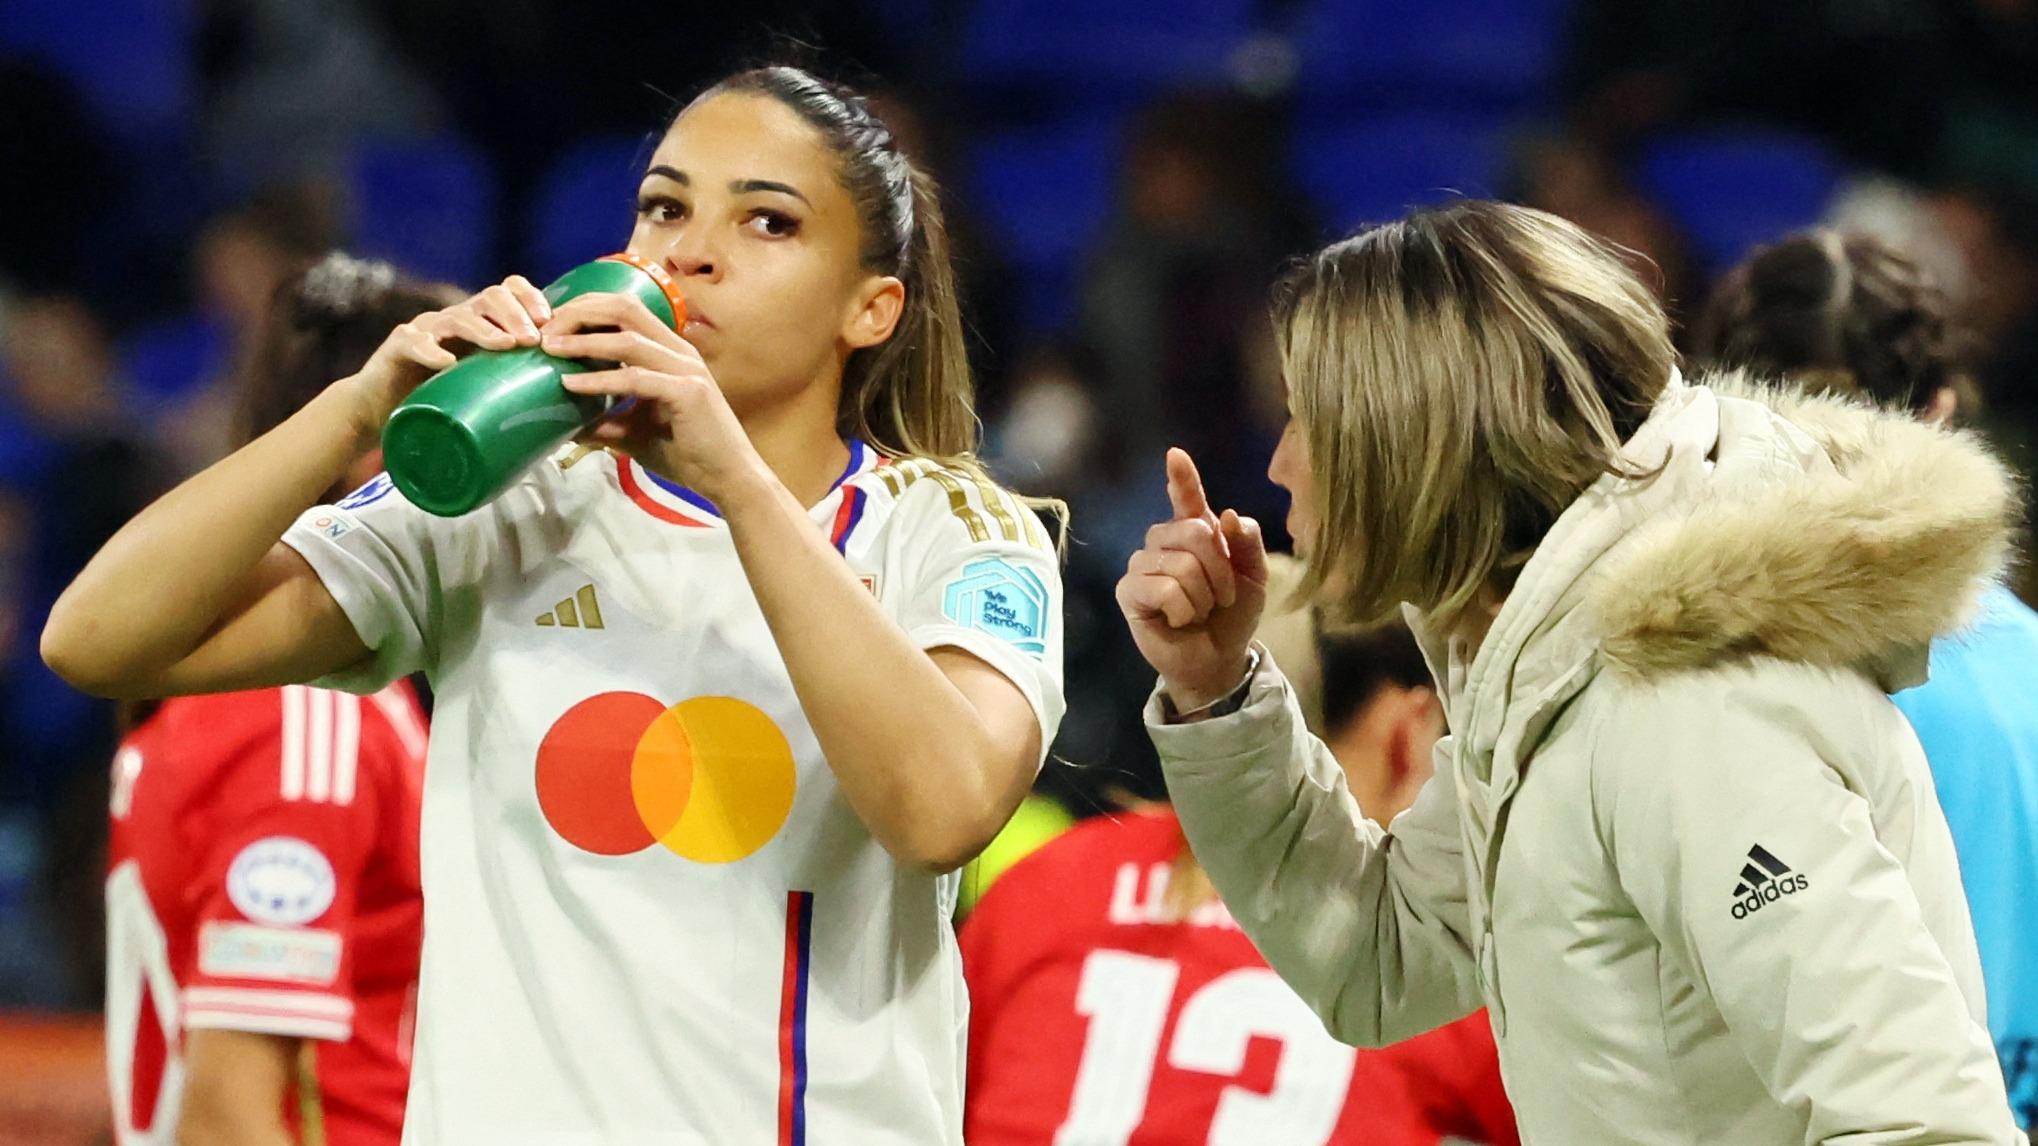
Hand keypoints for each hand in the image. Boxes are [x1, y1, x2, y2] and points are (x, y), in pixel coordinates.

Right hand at [338, 275, 552, 450]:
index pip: (509, 291)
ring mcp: (426, 329)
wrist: (385, 409)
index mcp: (480, 322)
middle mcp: (455, 318)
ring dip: (484, 329)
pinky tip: (447, 362)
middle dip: (516, 314)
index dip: (531, 299)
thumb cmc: (443, 400)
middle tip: (533, 339)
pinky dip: (432, 351)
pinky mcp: (398, 346)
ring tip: (505, 345)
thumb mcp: (484, 386)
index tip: (551, 322)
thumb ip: (516, 384)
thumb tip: (571, 411)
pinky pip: (415, 341)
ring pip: (458, 316)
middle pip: (489, 297)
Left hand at [539, 292, 765, 503]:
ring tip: (549, 348)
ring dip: (583, 339)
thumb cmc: (687, 454)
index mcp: (670, 352)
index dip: (585, 309)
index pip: (624, 310)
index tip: (550, 326)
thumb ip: (603, 422)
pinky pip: (635, 378)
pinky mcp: (687, 393)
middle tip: (543, 331)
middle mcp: (679, 351)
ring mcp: (685, 369)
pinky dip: (599, 379)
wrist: (728, 479)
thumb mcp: (634, 433)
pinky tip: (570, 383)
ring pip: (627, 338)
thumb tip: (561, 423)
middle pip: (624, 309)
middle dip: (579, 313)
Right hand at [1116, 448, 1269, 710]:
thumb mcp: (1254, 577)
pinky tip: (1179, 620)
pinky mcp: (1129, 592)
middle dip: (1220, 571)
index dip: (1181, 477)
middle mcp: (1163, 542)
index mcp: (1193, 532)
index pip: (1186, 498)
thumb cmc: (1232, 616)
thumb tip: (1228, 515)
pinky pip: (1163, 588)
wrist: (1218, 658)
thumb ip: (1247, 543)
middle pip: (1194, 533)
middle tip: (1222, 597)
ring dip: (1203, 596)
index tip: (1176, 455)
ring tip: (1199, 611)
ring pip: (1181, 565)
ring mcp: (1142, 565)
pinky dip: (1184, 609)